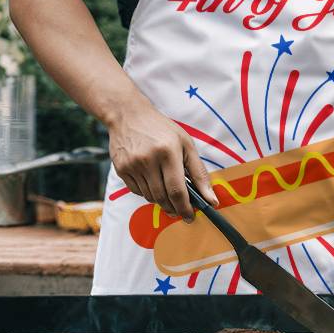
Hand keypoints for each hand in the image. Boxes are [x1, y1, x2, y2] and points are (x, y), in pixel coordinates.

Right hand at [108, 99, 217, 221]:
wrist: (129, 115)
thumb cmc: (162, 129)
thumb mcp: (186, 144)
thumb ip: (199, 173)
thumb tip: (212, 200)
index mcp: (168, 151)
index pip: (177, 190)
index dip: (185, 208)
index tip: (191, 217)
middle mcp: (148, 159)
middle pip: (163, 197)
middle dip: (174, 208)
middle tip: (180, 210)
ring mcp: (133, 165)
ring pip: (150, 197)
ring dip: (161, 199)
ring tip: (166, 189)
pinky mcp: (121, 169)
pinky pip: (137, 192)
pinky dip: (147, 192)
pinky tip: (151, 180)